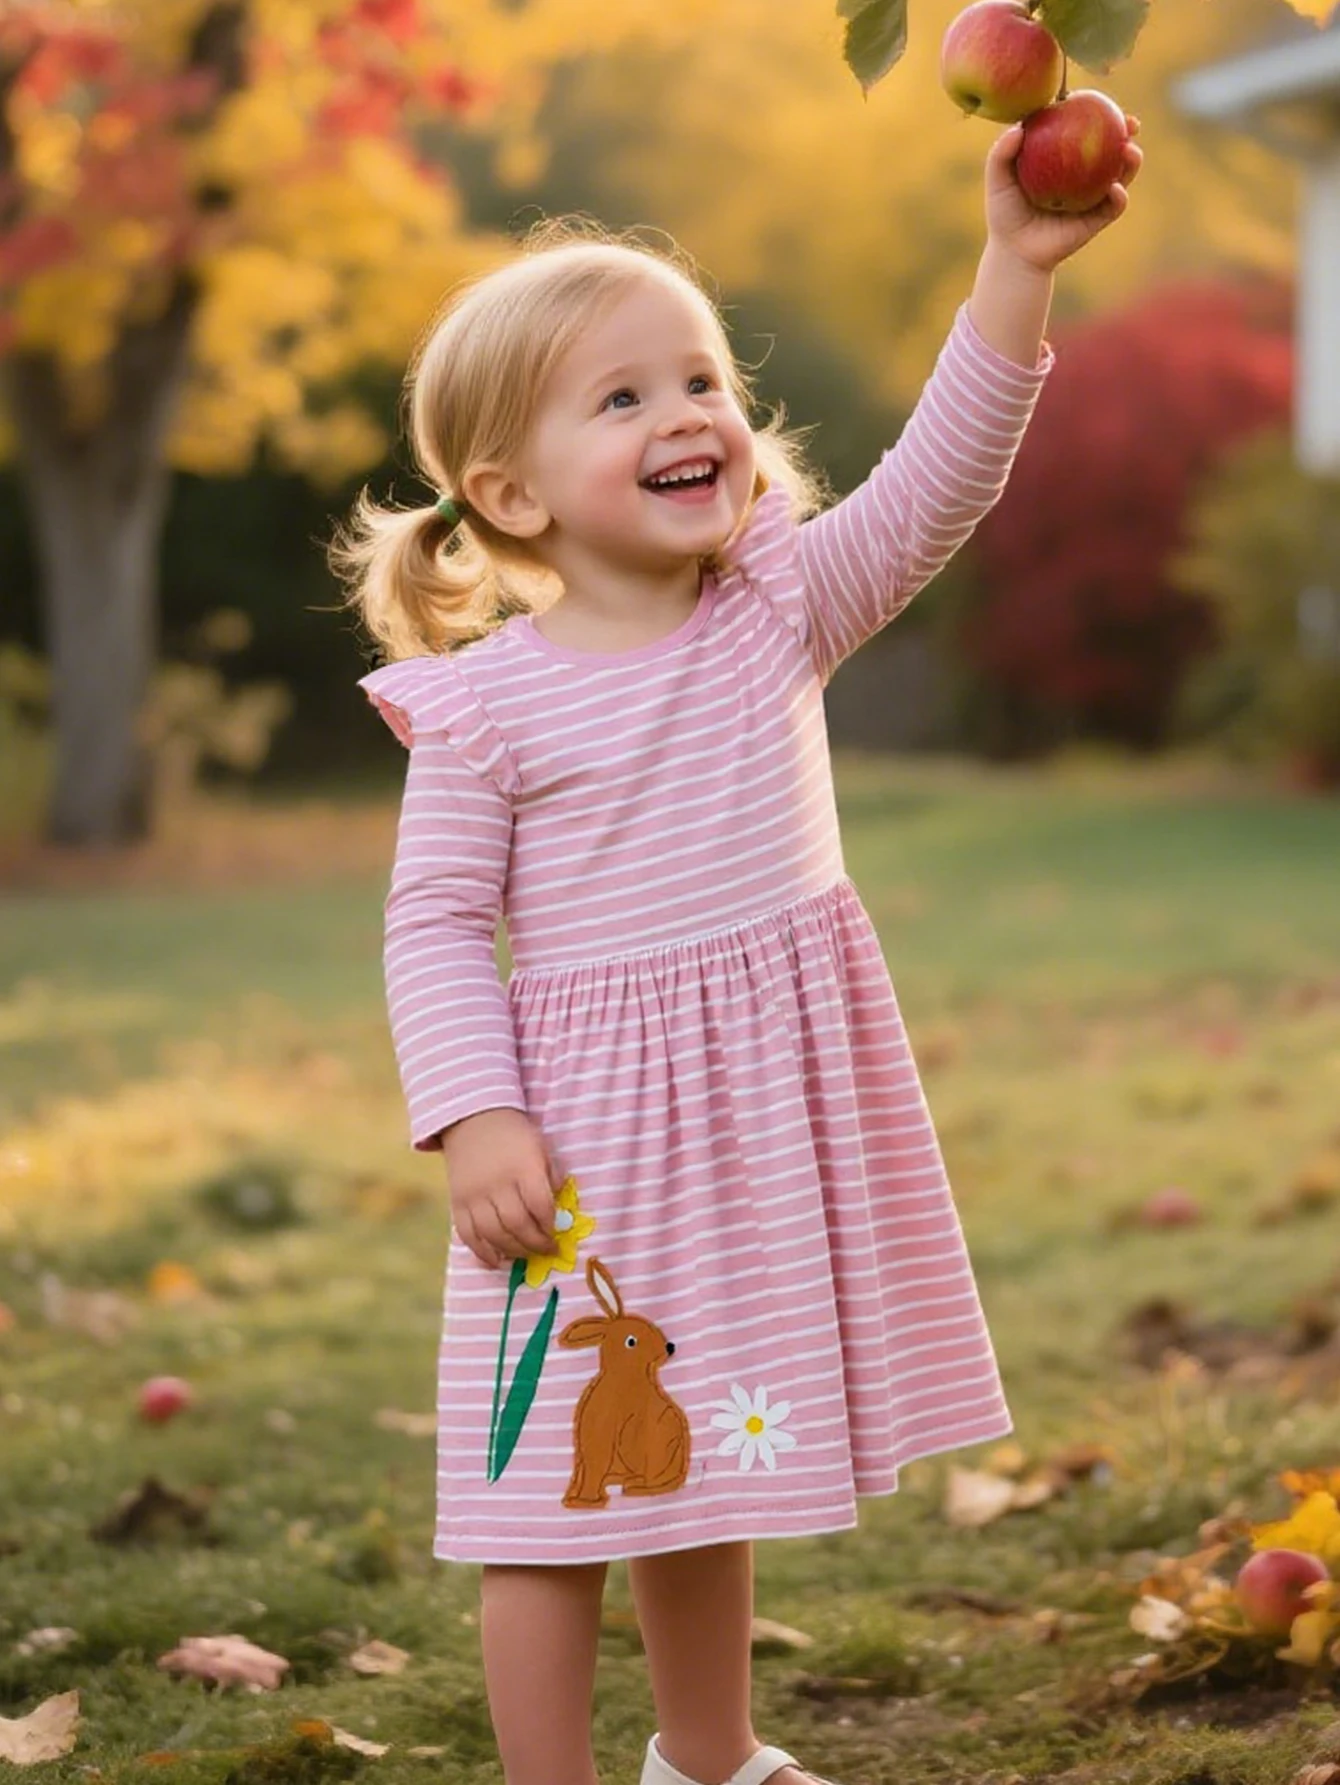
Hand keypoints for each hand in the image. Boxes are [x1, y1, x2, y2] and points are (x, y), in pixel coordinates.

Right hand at [439, 1107, 559, 1270]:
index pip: (539, 1204)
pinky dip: (482, 1252)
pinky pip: (467, 1234)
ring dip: (513, 1250)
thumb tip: (560, 1205)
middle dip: (535, 1243)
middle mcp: (497, 1183)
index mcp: (523, 1167)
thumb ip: (552, 1175)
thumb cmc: (513, 1135)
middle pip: (517, 1223)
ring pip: (493, 1233)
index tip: (556, 1232)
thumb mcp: (540, 1146)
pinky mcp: (457, 1203)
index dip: (550, 1224)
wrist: (472, 1120)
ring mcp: (474, 1195)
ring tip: (526, 1253)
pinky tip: (496, 1260)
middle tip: (546, 1249)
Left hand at [985, 112, 1141, 273]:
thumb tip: (1019, 128)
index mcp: (1065, 154)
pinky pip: (1114, 205)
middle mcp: (1084, 171)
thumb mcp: (998, 179)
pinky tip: (1115, 189)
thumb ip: (1001, 153)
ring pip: (1121, 172)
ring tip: (1129, 152)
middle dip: (1126, 130)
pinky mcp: (1098, 218)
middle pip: (1112, 144)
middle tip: (1129, 123)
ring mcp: (1094, 194)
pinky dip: (1119, 196)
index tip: (1102, 101)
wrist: (1015, 252)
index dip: (1098, 111)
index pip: (1085, 125)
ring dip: (1131, 161)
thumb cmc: (1005, 212)